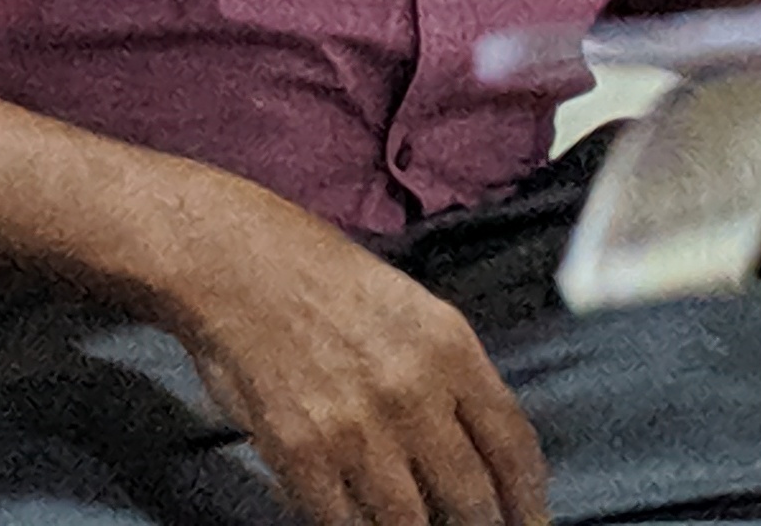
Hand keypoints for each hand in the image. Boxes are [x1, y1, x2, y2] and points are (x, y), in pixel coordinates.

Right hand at [157, 178, 550, 525]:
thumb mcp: (408, 305)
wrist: (230, 261)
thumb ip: (448, 371)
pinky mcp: (303, 456)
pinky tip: (358, 521)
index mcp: (449, 346)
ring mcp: (357, 430)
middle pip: (472, 498)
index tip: (530, 520)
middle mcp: (412, 393)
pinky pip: (345, 523)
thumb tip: (478, 442)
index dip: (528, 496)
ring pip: (411, 524)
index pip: (513, 444)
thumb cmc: (319, 272)